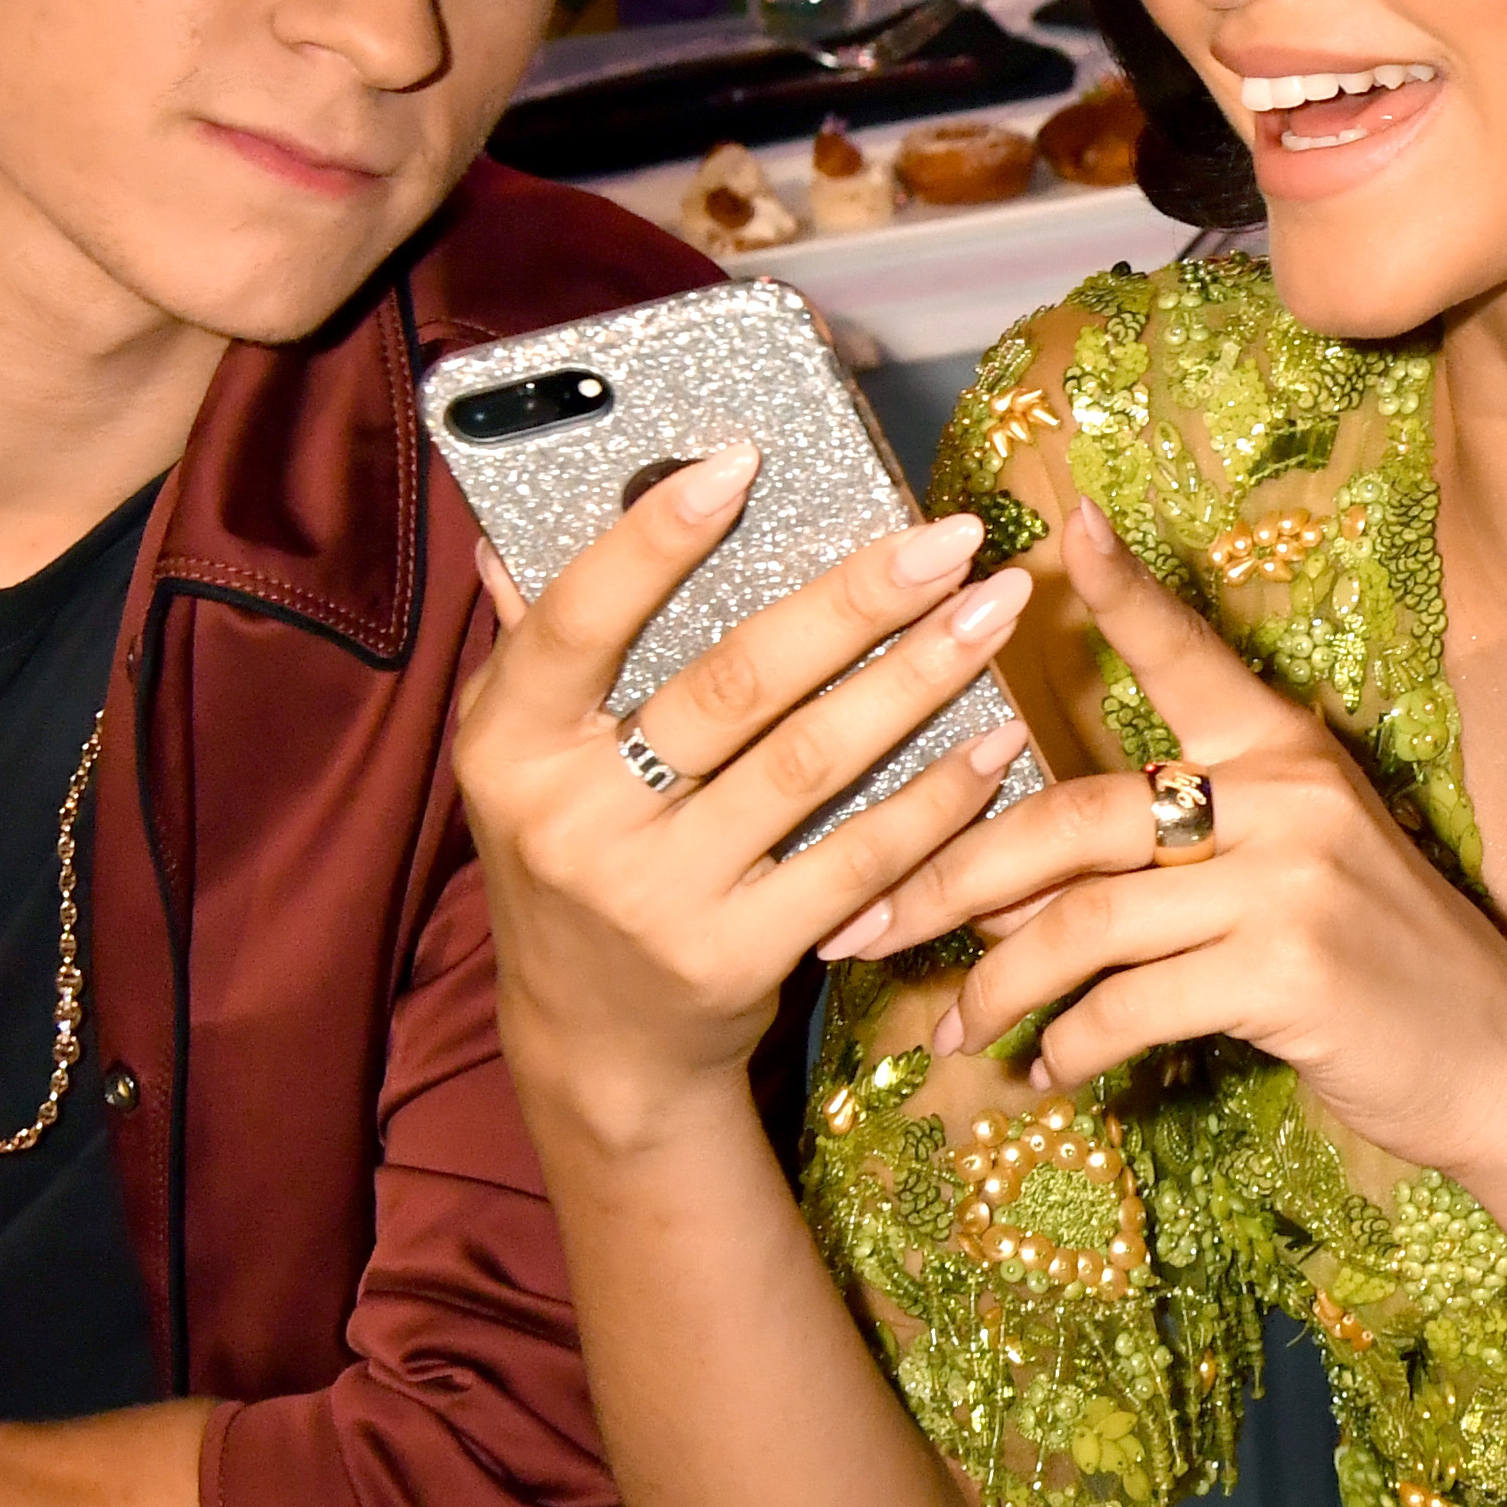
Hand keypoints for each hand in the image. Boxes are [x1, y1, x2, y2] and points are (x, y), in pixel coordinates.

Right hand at [453, 440, 1033, 1150]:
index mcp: (510, 746)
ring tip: (997, 611)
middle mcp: (572, 820)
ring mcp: (656, 897)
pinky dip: (934, 798)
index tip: (743, 457)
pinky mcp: (735, 959)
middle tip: (948, 536)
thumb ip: (532, 647)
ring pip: (810, 765)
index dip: (655, 538)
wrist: (596, 1049)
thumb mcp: (520, 761)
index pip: (578, 620)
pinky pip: (856, 860)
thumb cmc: (571, 861)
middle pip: (734, 685)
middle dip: (857, 601)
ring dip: (920, 680)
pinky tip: (995, 741)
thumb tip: (509, 528)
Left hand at [842, 504, 1506, 1174]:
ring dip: (998, 987)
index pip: (1189, 654)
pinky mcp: (1290, 972)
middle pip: (1072, 816)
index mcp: (1280, 751)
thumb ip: (1168, 860)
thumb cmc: (1377, 969)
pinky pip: (1132, 1006)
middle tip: (866, 925)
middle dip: (949, 878)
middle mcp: (1283, 796)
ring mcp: (1289, 881)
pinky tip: (1044, 1074)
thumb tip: (1010, 894)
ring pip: (1085, 921)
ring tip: (953, 1032)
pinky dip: (1070, 1047)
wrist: (1502, 1064)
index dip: (1124, 593)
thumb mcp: (1289, 875)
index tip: (1062, 527)